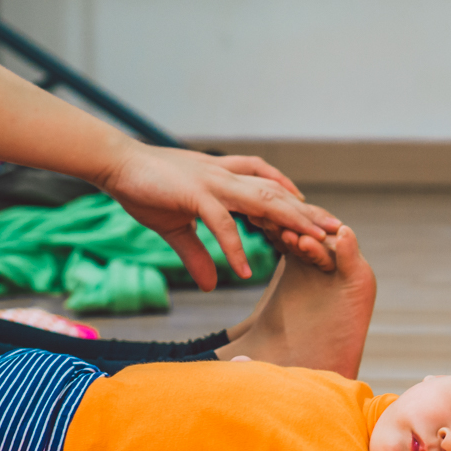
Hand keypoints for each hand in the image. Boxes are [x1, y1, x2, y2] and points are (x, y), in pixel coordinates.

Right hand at [100, 144, 341, 290]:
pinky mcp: (194, 195)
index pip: (270, 189)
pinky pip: (222, 224)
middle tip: (336, 231)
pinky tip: (244, 272)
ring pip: (262, 201)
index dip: (295, 204)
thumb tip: (210, 286)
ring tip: (312, 243)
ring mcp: (213, 183)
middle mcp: (226, 177)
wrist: (113, 165)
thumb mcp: (175, 229)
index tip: (318, 222)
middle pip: (277, 193)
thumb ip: (197, 256)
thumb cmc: (145, 189)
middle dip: (307, 212)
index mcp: (226, 179)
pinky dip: (234, 249)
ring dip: (289, 222)